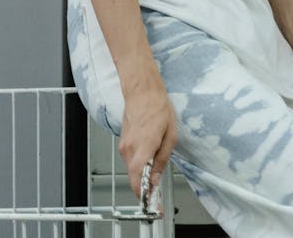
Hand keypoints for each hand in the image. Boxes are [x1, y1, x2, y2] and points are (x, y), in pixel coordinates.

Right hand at [118, 76, 177, 199]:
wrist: (142, 92)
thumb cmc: (158, 108)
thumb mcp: (170, 135)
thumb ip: (162, 159)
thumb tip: (155, 178)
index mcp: (145, 144)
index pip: (138, 177)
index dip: (144, 193)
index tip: (152, 201)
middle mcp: (130, 147)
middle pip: (134, 177)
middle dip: (144, 186)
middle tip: (157, 189)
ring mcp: (124, 145)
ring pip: (131, 169)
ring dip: (142, 173)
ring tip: (155, 166)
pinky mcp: (122, 143)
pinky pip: (130, 160)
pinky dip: (138, 164)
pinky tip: (148, 156)